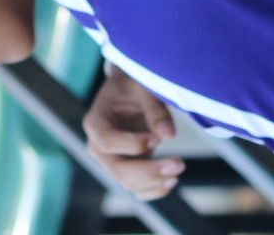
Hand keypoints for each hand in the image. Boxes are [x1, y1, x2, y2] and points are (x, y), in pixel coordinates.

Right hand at [83, 65, 183, 198]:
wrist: (130, 89)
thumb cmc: (133, 84)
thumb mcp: (142, 88)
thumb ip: (155, 110)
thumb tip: (168, 136)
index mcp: (95, 122)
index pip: (107, 142)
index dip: (132, 144)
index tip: (157, 138)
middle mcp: (98, 146)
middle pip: (118, 169)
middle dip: (149, 171)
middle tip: (179, 163)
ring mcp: (111, 160)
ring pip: (128, 183)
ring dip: (155, 181)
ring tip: (179, 169)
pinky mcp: (125, 168)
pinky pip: (136, 188)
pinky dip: (153, 189)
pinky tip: (171, 181)